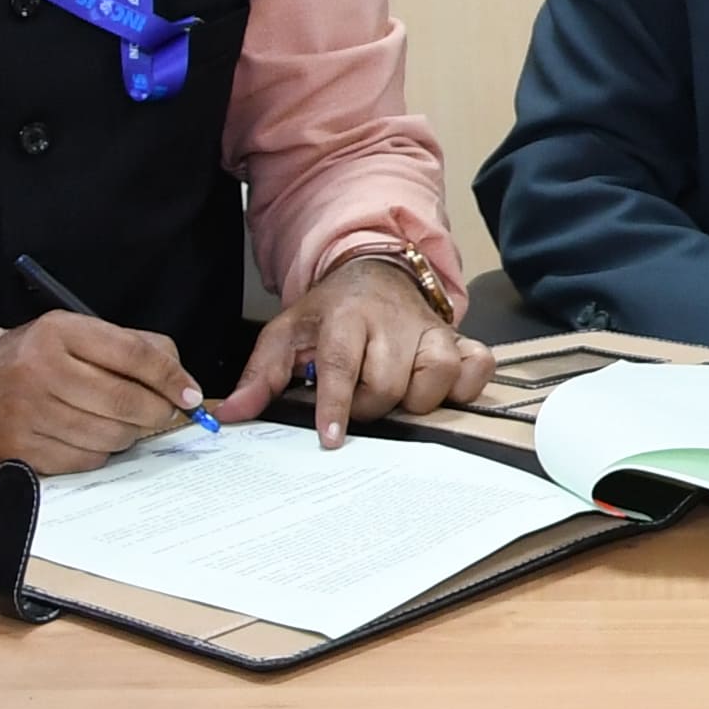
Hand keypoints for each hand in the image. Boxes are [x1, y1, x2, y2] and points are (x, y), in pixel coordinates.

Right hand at [0, 312, 204, 470]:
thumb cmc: (43, 358)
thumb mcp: (82, 335)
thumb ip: (137, 348)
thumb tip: (183, 384)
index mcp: (60, 332)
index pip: (133, 354)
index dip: (170, 377)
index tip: (190, 395)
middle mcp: (40, 370)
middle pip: (124, 401)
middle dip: (156, 412)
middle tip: (163, 413)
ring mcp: (28, 412)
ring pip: (109, 436)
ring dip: (129, 434)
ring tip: (122, 422)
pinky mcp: (21, 448)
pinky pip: (85, 461)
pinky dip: (100, 453)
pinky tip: (92, 437)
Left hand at [221, 252, 493, 447]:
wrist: (375, 270)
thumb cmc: (330, 312)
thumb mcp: (287, 333)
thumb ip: (261, 376)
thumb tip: (232, 414)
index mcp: (346, 317)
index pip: (341, 363)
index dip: (337, 404)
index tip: (332, 439)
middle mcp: (392, 321)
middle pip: (386, 383)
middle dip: (369, 405)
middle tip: (358, 400)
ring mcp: (430, 329)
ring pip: (435, 377)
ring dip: (414, 399)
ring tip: (396, 394)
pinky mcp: (458, 337)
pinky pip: (476, 367)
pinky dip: (465, 384)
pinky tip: (442, 390)